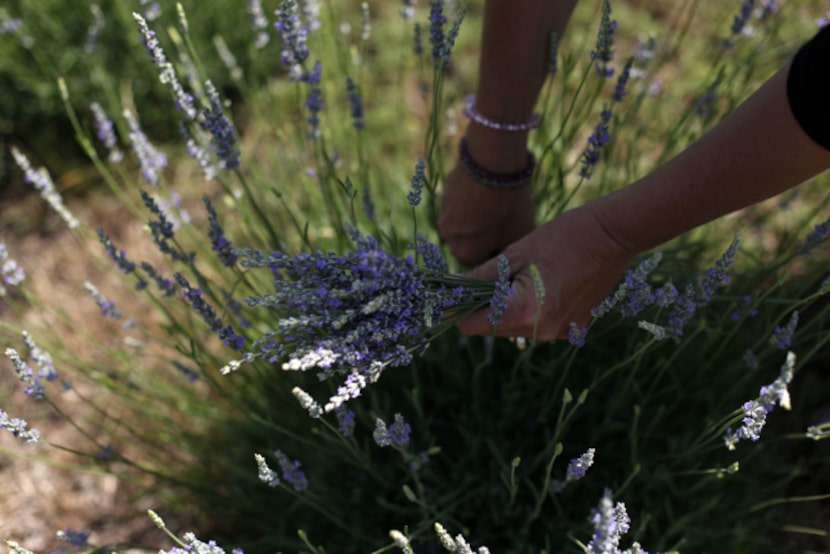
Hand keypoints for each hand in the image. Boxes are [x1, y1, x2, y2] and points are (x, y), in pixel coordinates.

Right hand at [438, 164, 534, 266]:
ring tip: (497, 203)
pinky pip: (460, 202)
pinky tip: (488, 189)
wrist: (491, 164)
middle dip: (485, 236)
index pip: (482, 263)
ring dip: (477, 217)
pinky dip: (472, 199)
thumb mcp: (520, 234)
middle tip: (505, 222)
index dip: (498, 253)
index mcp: (464, 253)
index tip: (511, 241)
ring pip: (463, 221)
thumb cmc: (508, 207)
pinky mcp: (445, 191)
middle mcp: (448, 237)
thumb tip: (511, 250)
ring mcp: (444, 213)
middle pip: (469, 243)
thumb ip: (512, 248)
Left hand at [456, 201, 634, 340]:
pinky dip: (527, 308)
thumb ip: (479, 279)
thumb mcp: (513, 254)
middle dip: (480, 307)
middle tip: (481, 277)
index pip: (472, 326)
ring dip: (504, 307)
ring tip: (515, 275)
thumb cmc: (563, 237)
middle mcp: (542, 332)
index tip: (449, 293)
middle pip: (492, 329)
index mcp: (525, 313)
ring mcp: (559, 333)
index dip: (456, 310)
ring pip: (513, 327)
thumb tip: (449, 289)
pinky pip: (536, 323)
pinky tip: (539, 281)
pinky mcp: (571, 328)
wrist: (613, 235)